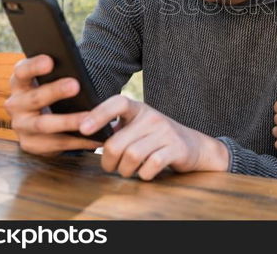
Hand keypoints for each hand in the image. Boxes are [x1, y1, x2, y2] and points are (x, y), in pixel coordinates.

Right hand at [4, 54, 102, 156]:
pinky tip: (96, 137)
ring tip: (90, 117)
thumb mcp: (52, 81)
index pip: (22, 71)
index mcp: (20, 82)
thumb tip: (79, 68)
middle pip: (35, 98)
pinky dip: (78, 141)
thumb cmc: (54, 93)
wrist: (45, 123)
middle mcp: (16, 103)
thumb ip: (60, 73)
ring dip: (68, 121)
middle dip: (55, 91)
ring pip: (44, 124)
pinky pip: (56, 143)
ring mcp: (20, 125)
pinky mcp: (30, 144)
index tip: (50, 61)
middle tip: (75, 85)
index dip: (34, 66)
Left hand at [79, 95, 229, 179]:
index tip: (83, 129)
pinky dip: (144, 174)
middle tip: (111, 166)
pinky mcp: (177, 149)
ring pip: (132, 156)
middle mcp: (152, 117)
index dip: (99, 114)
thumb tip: (82, 129)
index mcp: (139, 109)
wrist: (194, 145)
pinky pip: (150, 166)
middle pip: (117, 143)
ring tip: (128, 170)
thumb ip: (116, 127)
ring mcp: (166, 132)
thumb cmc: (156, 138)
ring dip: (125, 170)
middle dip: (108, 161)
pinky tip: (145, 172)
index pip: (118, 102)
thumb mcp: (138, 125)